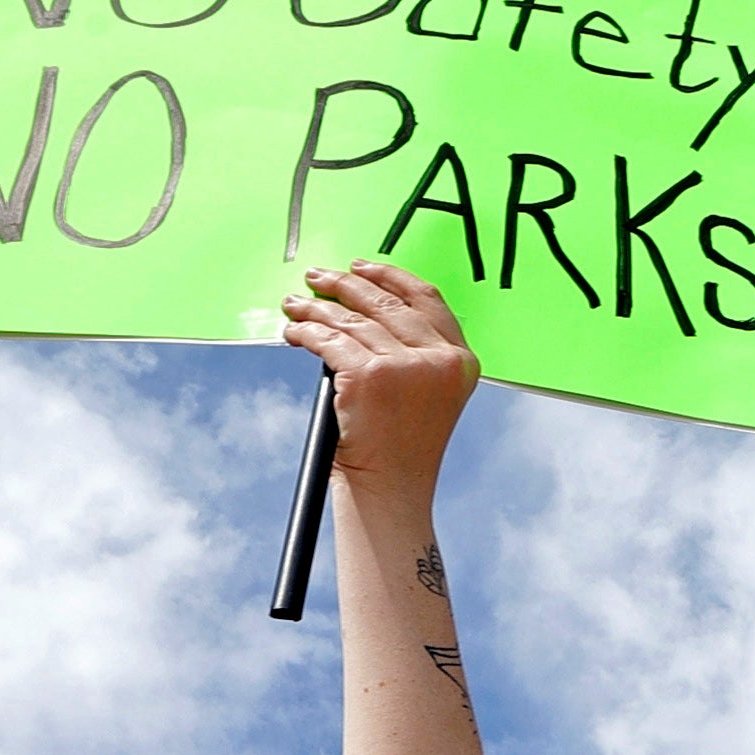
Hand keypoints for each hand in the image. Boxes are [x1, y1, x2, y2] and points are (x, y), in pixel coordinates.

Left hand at [275, 258, 475, 493]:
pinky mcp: (368, 377)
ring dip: (316, 309)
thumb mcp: (426, 392)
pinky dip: (305, 333)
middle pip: (384, 304)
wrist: (390, 488)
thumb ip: (413, 352)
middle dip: (344, 285)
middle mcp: (437, 359)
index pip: (426, 299)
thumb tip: (362, 308)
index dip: (391, 276)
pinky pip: (328, 342)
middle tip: (318, 277)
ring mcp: (404, 366)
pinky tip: (294, 332)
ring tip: (295, 305)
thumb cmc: (401, 447)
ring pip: (350, 322)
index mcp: (459, 360)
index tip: (363, 267)